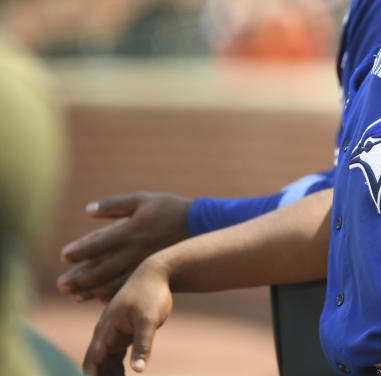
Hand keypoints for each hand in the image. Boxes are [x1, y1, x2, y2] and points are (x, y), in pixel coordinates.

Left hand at [58, 192, 190, 302]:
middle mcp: (133, 251)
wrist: (201, 226)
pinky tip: (100, 299)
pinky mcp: (152, 272)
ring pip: (112, 282)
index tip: (63, 257)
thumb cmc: (170, 209)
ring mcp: (143, 264)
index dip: (78, 252)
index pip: (97, 244)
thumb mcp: (142, 199)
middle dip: (79, 278)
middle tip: (61, 285)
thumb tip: (88, 210)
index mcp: (129, 231)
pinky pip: (129, 287)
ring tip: (74, 295)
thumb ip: (114, 205)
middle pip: (100, 269)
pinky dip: (112, 294)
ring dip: (91, 290)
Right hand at [82, 258, 172, 374]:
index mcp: (106, 329)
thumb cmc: (151, 294)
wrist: (156, 275)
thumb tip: (138, 370)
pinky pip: (116, 356)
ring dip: (109, 375)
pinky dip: (117, 369)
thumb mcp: (149, 320)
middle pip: (97, 363)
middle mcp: (105, 333)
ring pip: (106, 362)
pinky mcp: (124, 334)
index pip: (92, 360)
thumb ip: (143, 344)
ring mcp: (114, 334)